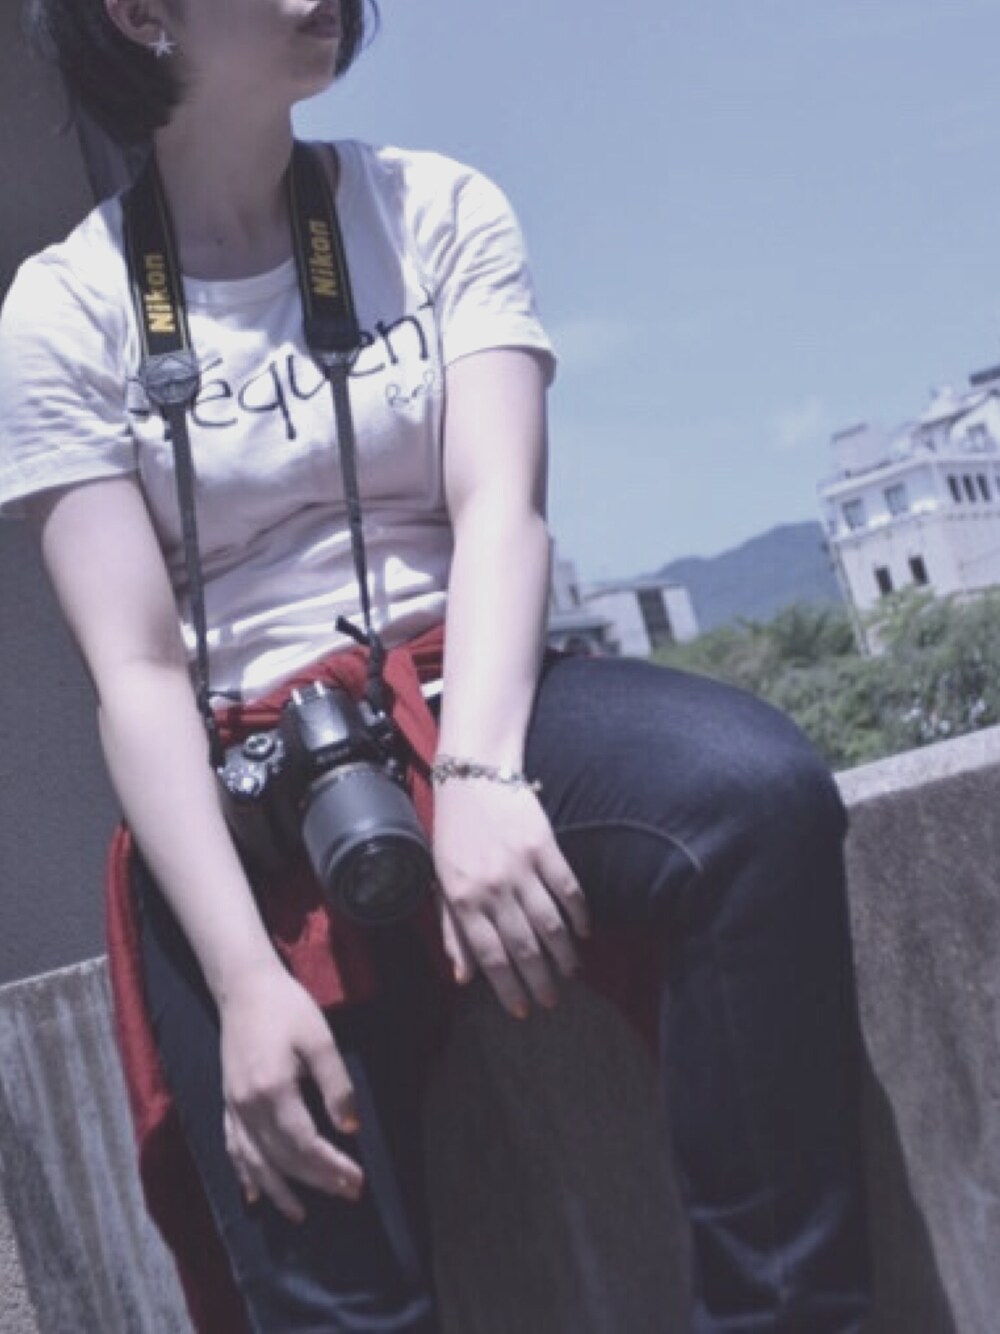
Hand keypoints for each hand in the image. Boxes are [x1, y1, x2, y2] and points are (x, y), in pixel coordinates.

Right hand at [218, 962, 363, 1221]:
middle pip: (282, 1158)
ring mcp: (233, 1106)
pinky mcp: (228, 1102)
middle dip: (316, 1180)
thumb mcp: (320, 1039)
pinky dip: (244, 1175)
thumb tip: (350, 1129)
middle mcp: (248, 1106)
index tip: (358, 1179)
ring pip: (254, 1162)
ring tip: (301, 1215)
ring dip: (279, 1191)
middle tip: (349, 1193)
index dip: (331, 1166)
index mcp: (273, 1090)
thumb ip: (336, 1085)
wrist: (245, 988)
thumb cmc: (288, 1008)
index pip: (305, 1143)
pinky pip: (233, 1148)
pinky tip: (255, 1194)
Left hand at [432, 779, 589, 1016]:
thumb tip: (462, 978)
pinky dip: (579, 914)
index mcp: (463, 899)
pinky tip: (584, 932)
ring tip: (571, 971)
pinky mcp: (545, 847)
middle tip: (552, 1000)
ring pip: (550, 924)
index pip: (490, 956)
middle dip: (540, 980)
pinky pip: (568, 889)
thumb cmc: (454, 833)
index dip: (508, 987)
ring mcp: (521, 867)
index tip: (523, 1009)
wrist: (472, 777)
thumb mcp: (442, 882)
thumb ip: (452, 930)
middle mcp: (492, 888)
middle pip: (524, 946)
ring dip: (563, 954)